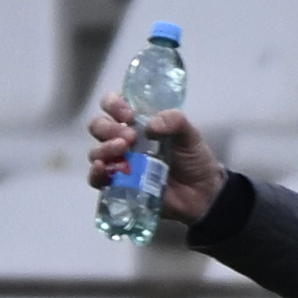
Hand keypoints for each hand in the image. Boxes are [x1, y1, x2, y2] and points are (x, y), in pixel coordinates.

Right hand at [87, 94, 226, 226]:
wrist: (202, 193)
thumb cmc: (193, 159)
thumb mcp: (190, 134)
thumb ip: (175, 121)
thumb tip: (151, 124)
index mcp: (138, 122)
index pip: (112, 104)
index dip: (114, 104)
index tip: (129, 114)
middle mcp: (123, 140)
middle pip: (99, 126)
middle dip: (109, 128)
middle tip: (130, 137)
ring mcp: (119, 163)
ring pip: (96, 151)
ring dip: (104, 148)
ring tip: (123, 150)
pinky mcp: (118, 186)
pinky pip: (96, 179)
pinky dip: (95, 173)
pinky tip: (103, 168)